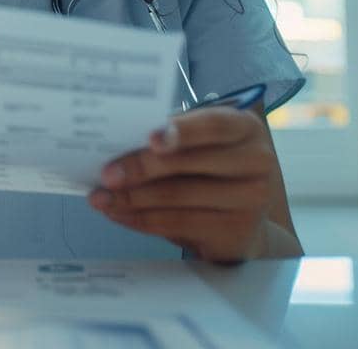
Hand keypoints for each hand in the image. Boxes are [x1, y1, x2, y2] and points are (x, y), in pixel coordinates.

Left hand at [87, 106, 283, 261]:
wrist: (241, 223)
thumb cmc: (209, 173)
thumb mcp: (198, 147)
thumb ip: (169, 139)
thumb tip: (115, 141)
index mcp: (245, 128)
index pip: (214, 125)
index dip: (182, 130)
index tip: (150, 138)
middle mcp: (257, 161)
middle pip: (189, 162)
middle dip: (140, 167)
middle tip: (106, 174)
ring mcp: (251, 200)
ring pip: (178, 195)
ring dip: (131, 198)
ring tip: (100, 197)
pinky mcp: (235, 232)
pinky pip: (176, 223)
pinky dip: (140, 219)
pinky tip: (118, 214)